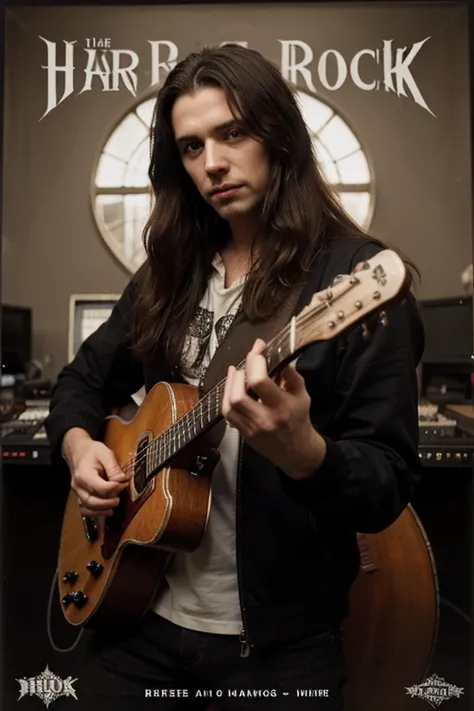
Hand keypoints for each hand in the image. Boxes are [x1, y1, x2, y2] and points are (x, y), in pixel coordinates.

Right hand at [62, 428, 129, 517]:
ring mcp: (77, 493)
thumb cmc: (93, 452)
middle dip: (107, 503)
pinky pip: (85, 510)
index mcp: (84, 474)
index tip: (123, 484)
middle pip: (91, 501)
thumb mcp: (105, 453)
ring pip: (87, 508)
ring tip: (114, 507)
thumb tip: (122, 480)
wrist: (78, 452)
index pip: (97, 486)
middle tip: (119, 499)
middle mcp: (78, 486)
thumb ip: (113, 467)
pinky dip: (95, 514)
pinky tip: (107, 512)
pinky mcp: (80, 497)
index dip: (111, 488)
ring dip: (101, 511)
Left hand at [221, 339, 325, 478]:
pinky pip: (228, 413)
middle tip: (247, 362)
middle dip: (239, 373)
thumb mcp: (302, 395)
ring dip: (229, 384)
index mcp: (282, 407)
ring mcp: (251, 428)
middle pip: (239, 394)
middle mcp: (264, 418)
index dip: (255, 360)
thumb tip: (277, 356)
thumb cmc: (299, 420)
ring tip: (236, 372)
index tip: (258, 347)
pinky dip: (227, 397)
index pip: (259, 381)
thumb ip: (291, 375)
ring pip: (229, 404)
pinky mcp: (243, 433)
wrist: (296, 452)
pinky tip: (232, 387)